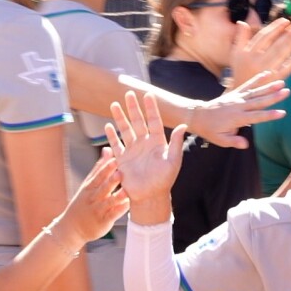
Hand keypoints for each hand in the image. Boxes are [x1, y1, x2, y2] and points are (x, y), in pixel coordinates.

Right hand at [51, 150, 129, 248]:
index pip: (98, 176)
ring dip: (117, 196)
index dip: (106, 168)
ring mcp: (97, 210)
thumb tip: (108, 149)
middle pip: (102, 187)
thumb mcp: (89, 184)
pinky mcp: (103, 221)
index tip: (115, 159)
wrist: (72, 228)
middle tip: (121, 171)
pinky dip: (119, 211)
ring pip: (108, 202)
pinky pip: (111, 215)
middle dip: (111, 180)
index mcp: (89, 187)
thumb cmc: (84, 202)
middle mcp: (93, 198)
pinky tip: (127, 205)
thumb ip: (99, 168)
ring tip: (126, 190)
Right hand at [105, 92, 186, 217]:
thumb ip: (176, 143)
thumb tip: (183, 125)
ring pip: (125, 130)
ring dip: (120, 117)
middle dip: (133, 108)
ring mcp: (133, 151)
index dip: (150, 108)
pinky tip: (107, 125)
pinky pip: (116, 145)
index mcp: (157, 143)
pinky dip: (111, 136)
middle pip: (138, 121)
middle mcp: (144, 144)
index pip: (154, 121)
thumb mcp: (173, 161)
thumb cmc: (164, 180)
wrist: (150, 197)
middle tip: (128, 93)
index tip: (147, 94)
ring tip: (114, 104)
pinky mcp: (123, 160)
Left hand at [186, 72, 288, 149]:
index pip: (256, 116)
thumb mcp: (220, 140)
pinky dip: (257, 79)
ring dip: (269, 87)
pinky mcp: (235, 93)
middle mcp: (238, 106)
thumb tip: (245, 144)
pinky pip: (247, 85)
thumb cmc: (210, 130)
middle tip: (287, 92)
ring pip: (255, 92)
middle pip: (259, 101)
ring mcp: (237, 98)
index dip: (269, 115)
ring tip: (282, 82)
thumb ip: (233, 141)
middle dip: (273, 97)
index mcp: (237, 118)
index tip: (282, 113)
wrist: (198, 115)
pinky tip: (267, 74)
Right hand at [229, 18, 290, 88]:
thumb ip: (240, 38)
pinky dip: (290, 66)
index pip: (264, 36)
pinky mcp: (271, 82)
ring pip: (279, 56)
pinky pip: (282, 72)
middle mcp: (256, 61)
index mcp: (248, 52)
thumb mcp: (236, 54)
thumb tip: (242, 22)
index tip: (286, 21)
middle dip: (286, 34)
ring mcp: (265, 72)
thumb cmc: (240, 71)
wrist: (241, 94)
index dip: (275, 27)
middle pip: (274, 44)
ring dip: (290, 46)